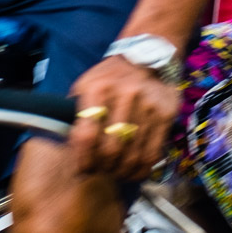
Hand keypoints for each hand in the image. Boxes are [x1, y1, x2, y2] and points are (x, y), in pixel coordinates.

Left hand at [69, 55, 180, 180]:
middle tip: (99, 172)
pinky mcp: (165, 114)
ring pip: (132, 155)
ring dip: (121, 171)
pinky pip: (152, 153)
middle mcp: (125, 95)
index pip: (87, 136)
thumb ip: (75, 111)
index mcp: (99, 88)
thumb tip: (66, 144)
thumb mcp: (86, 85)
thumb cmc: (109, 79)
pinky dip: (141, 169)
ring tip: (114, 173)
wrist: (146, 59)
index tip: (82, 169)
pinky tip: (133, 172)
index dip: (83, 159)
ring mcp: (148, 105)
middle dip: (102, 168)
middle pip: (110, 149)